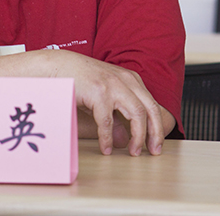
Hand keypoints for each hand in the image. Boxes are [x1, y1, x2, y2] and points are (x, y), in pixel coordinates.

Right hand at [44, 50, 165, 155]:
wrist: (61, 66)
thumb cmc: (83, 81)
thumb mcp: (105, 97)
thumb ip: (118, 115)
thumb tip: (126, 138)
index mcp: (131, 80)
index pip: (152, 105)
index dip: (157, 126)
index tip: (156, 145)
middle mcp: (126, 80)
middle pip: (149, 109)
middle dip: (154, 133)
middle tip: (153, 152)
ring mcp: (113, 85)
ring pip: (136, 113)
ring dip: (138, 136)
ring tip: (133, 152)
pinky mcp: (99, 92)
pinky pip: (107, 121)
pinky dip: (107, 138)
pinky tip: (106, 148)